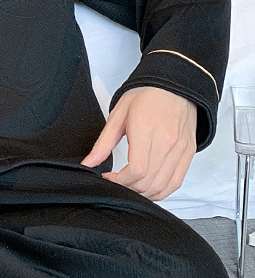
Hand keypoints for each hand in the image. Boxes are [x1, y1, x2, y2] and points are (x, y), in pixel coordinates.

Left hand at [80, 86, 197, 200]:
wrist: (174, 85)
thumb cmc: (147, 95)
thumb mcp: (118, 115)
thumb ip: (103, 143)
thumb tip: (89, 163)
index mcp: (146, 129)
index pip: (137, 171)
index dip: (119, 181)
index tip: (109, 177)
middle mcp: (167, 141)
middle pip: (148, 182)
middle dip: (128, 189)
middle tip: (117, 182)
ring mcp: (180, 149)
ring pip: (162, 186)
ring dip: (143, 193)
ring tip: (131, 185)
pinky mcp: (188, 153)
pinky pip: (176, 182)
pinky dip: (161, 191)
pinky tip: (148, 187)